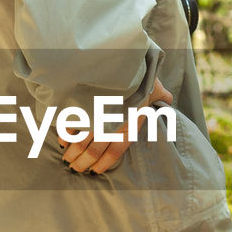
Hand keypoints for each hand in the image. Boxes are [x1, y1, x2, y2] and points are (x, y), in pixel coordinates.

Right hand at [58, 76, 174, 175]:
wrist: (122, 60)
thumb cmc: (140, 74)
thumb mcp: (155, 86)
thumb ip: (161, 96)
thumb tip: (168, 98)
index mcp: (128, 124)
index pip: (115, 151)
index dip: (103, 163)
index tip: (95, 171)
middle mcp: (111, 125)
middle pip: (93, 151)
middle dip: (82, 163)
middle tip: (75, 168)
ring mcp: (94, 117)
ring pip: (79, 142)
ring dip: (71, 153)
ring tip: (66, 158)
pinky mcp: (81, 108)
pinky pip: (69, 127)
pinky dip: (64, 135)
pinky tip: (63, 141)